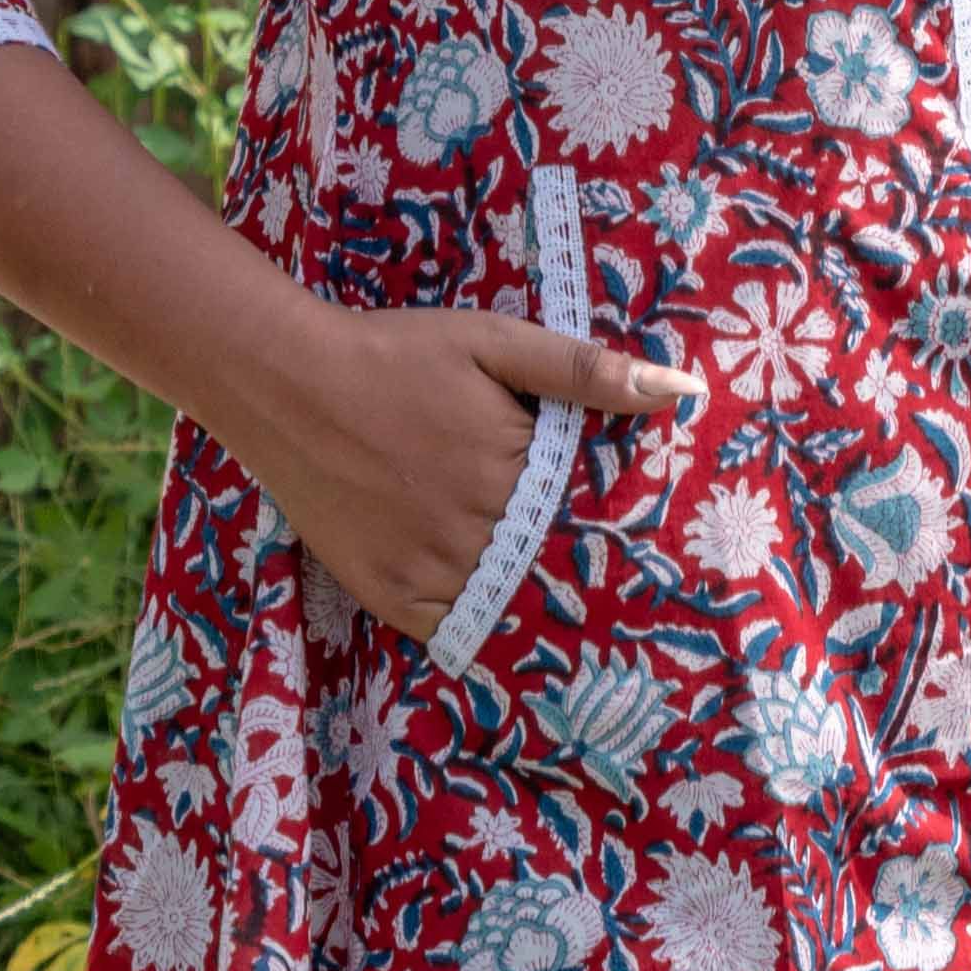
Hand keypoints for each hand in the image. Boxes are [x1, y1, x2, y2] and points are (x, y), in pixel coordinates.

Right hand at [260, 297, 706, 643]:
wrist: (288, 382)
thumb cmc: (398, 354)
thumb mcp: (495, 342)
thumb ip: (586, 371)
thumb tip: (682, 390)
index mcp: (516, 474)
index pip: (591, 523)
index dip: (607, 527)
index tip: (631, 539)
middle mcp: (477, 534)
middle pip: (551, 569)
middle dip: (571, 565)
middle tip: (598, 577)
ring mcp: (429, 571)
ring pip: (506, 605)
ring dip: (526, 597)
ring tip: (557, 599)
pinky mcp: (388, 595)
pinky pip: (451, 628)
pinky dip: (472, 618)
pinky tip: (483, 593)